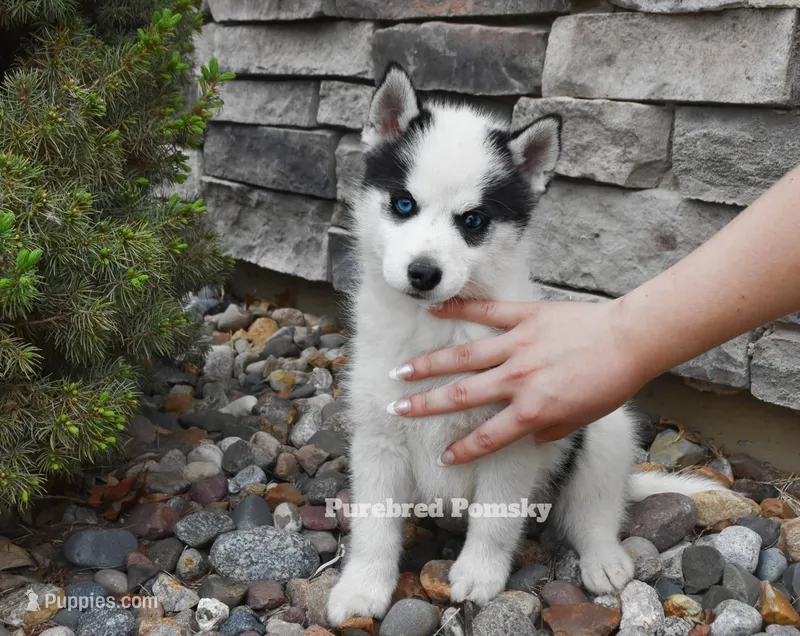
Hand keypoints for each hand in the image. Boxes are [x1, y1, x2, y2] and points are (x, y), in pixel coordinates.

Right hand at [387, 298, 649, 464]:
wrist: (630, 340)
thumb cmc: (609, 383)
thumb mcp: (580, 420)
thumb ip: (548, 431)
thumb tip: (525, 436)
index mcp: (533, 410)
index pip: (488, 436)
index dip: (463, 450)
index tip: (442, 456)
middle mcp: (518, 379)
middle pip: (461, 396)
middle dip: (426, 405)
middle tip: (397, 409)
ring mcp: (518, 345)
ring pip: (464, 357)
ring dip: (429, 365)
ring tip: (402, 371)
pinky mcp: (525, 317)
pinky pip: (486, 312)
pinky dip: (459, 310)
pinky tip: (433, 310)